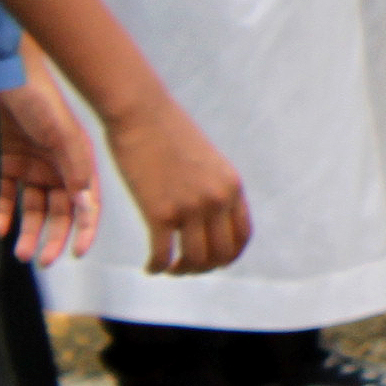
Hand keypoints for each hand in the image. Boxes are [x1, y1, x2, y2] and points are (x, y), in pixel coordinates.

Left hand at [0, 74, 103, 265]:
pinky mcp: (7, 162)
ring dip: (27, 231)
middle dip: (52, 237)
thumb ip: (75, 167)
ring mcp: (32, 166)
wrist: (6, 75)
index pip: (86, 201)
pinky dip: (2, 213)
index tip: (77, 253)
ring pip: (32, 208)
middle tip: (41, 261)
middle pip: (58, 210)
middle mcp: (57, 167)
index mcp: (77, 160)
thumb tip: (87, 204)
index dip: (86, 228)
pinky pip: (6, 195)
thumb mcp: (62, 133)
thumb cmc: (40, 99)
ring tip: (19, 252)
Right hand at [99, 92, 248, 275]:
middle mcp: (217, 199)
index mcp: (232, 185)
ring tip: (168, 268)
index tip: (211, 261)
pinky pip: (163, 256)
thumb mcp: (207, 161)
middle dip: (204, 268)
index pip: (242, 236)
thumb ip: (214, 188)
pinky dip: (156, 268)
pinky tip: (150, 267)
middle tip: (185, 267)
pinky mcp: (160, 212)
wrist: (142, 114)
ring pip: (195, 261)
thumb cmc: (169, 134)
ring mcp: (190, 207)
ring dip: (181, 271)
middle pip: (221, 254)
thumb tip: (210, 218)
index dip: (228, 256)